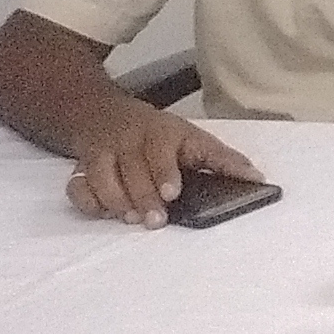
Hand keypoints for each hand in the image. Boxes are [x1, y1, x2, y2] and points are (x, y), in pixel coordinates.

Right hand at [64, 102, 260, 227]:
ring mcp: (101, 153)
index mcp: (161, 132)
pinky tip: (103, 212)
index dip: (165, 171)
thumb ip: (223, 160)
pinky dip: (87, 201)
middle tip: (154, 219)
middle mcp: (128, 140)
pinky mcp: (79, 168)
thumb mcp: (194, 139)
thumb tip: (257, 178)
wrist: (103, 114)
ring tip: (130, 218)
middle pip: (131, 167)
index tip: (171, 193)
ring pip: (100, 175)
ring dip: (114, 200)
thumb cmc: (160, 135)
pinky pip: (76, 186)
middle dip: (142, 196)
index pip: (160, 149)